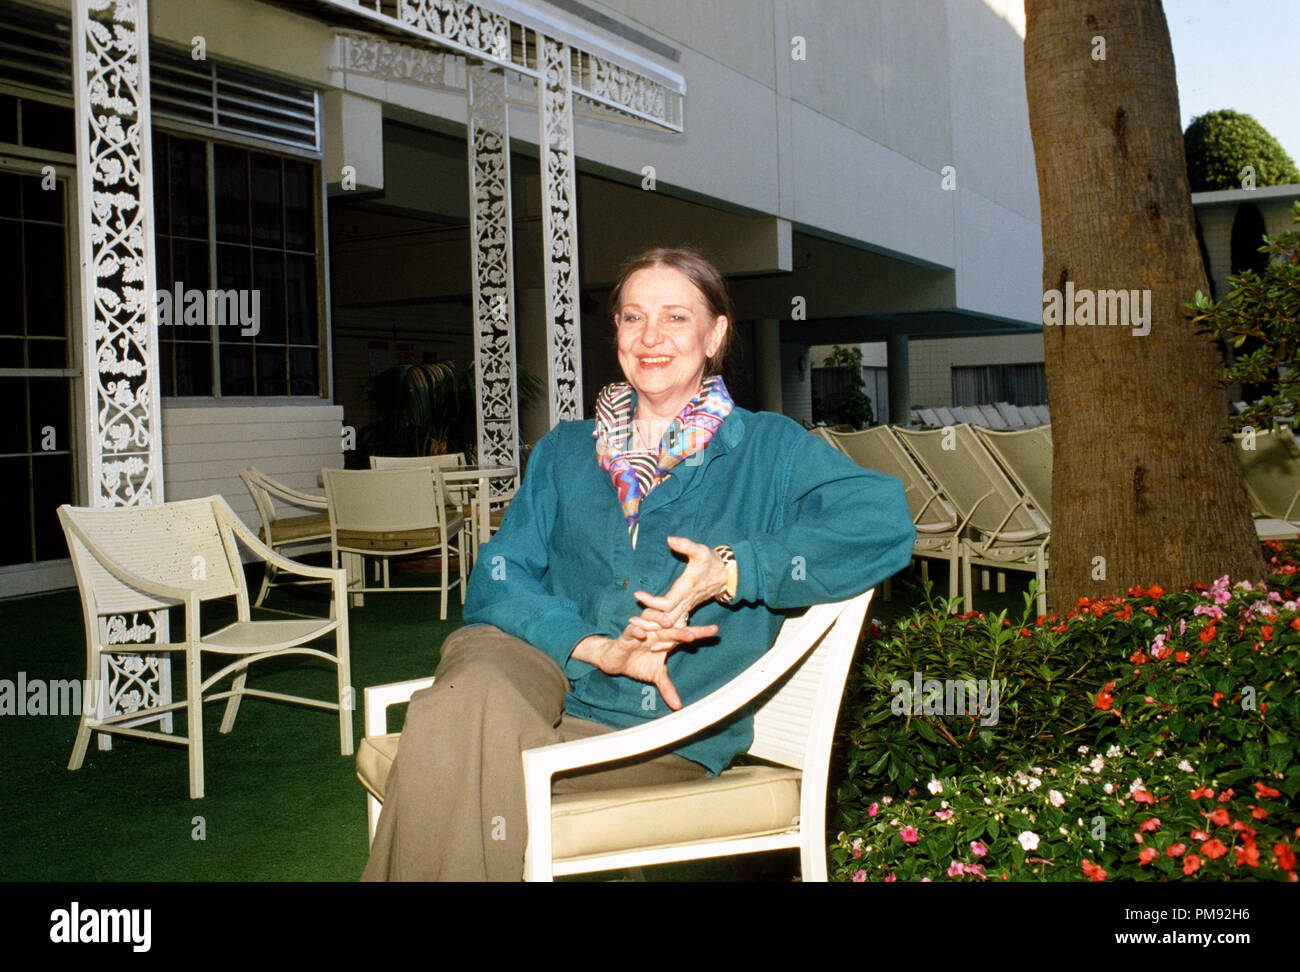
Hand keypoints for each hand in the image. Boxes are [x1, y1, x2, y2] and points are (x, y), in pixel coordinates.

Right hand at [573, 615, 717, 709]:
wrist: (615, 661)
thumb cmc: (638, 663)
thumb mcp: (655, 676)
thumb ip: (667, 688)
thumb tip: (678, 706)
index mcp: (666, 639)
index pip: (685, 634)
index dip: (700, 632)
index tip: (715, 631)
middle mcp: (656, 632)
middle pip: (670, 628)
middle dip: (681, 630)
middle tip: (692, 635)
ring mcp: (642, 632)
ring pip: (651, 621)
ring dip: (658, 620)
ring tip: (668, 623)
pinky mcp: (626, 636)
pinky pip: (631, 630)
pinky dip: (636, 630)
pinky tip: (642, 634)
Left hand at [633, 535, 730, 628]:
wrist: (728, 574)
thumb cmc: (712, 561)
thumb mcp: (700, 550)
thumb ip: (685, 545)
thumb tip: (670, 539)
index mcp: (687, 589)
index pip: (666, 603)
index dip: (651, 601)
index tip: (637, 594)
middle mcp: (686, 601)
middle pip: (666, 620)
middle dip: (649, 621)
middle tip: (631, 620)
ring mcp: (687, 606)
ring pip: (670, 625)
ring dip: (654, 627)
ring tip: (636, 626)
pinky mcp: (687, 607)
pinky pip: (675, 624)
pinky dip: (664, 631)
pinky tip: (652, 634)